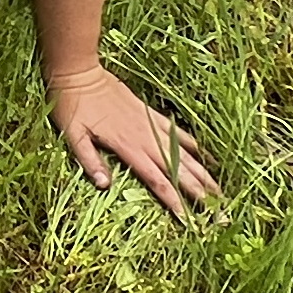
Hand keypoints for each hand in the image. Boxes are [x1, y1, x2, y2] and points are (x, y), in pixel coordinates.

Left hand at [46, 63, 218, 218]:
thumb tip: (104, 186)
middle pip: (180, 171)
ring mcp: (151, 124)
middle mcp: (146, 138)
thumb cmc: (72, 105)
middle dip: (201, 194)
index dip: (174, 201)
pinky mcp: (151, 113)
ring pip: (185, 153)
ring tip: (221, 192)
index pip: (157, 181)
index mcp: (128, 147)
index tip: (190, 220)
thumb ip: (89, 160)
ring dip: (204, 173)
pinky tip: (207, 157)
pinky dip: (194, 145)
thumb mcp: (73, 135)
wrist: (80, 72)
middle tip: (220, 214)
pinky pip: (178, 132)